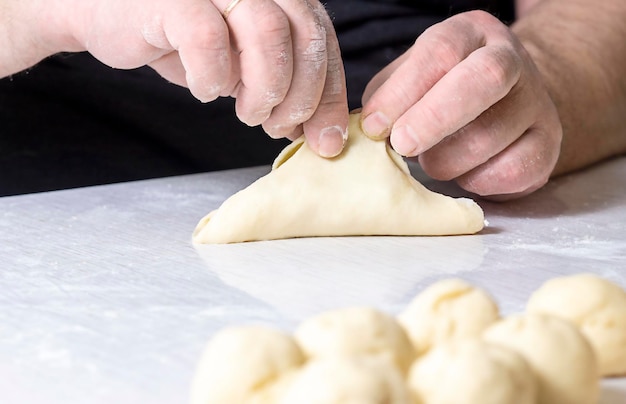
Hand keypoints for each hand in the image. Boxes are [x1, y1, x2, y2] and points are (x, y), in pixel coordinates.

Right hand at [4, 0, 347, 156]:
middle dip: (301, 96)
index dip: (330, 93)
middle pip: (304, 33)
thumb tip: (320, 131)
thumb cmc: (179, 38)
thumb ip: (282, 85)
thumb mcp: (241, 65)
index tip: (326, 139)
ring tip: (247, 114)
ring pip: (267, 31)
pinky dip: (213, 78)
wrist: (103, 13)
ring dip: (265, 88)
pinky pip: (208, 40)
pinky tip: (206, 90)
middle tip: (277, 126)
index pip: (322, 37)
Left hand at [360, 10, 561, 198]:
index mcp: (470, 34)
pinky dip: (477, 181)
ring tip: (432, 161)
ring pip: (492, 135)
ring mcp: (536, 101)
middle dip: (435, 118)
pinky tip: (464, 173)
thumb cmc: (441, 91)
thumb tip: (371, 126)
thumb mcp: (410, 79)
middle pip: (484, 80)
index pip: (441, 51)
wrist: (505, 102)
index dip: (404, 91)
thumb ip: (388, 97)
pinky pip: (512, 171)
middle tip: (403, 145)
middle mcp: (511, 59)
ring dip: (448, 160)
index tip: (376, 125)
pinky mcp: (549, 143)